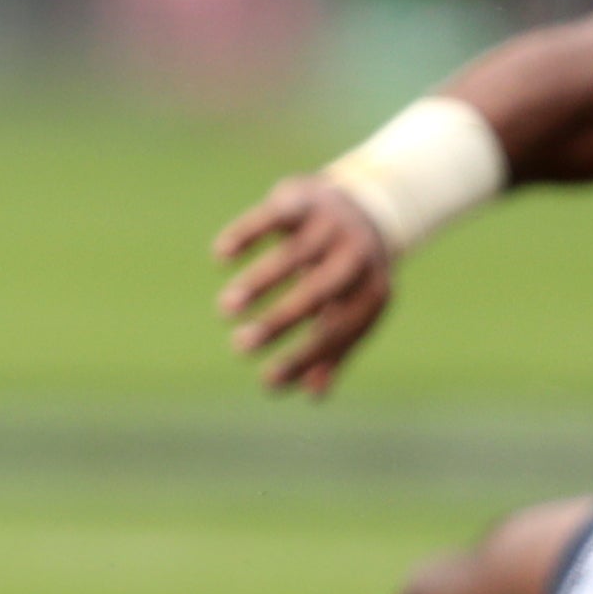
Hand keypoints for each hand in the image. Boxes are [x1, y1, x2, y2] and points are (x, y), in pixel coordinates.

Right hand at [212, 173, 395, 397]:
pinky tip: (220, 256)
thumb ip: (334, 348)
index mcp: (372, 292)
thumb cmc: (350, 273)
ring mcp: (331, 224)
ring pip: (293, 256)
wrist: (365, 202)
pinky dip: (246, 234)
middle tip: (240, 347)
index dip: (304, 357)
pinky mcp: (303, 198)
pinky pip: (273, 217)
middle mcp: (357, 257)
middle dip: (278, 321)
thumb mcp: (351, 308)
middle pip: (319, 293)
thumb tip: (311, 395)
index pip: (338, 331)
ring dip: (257, 284)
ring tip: (224, 310)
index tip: (267, 380)